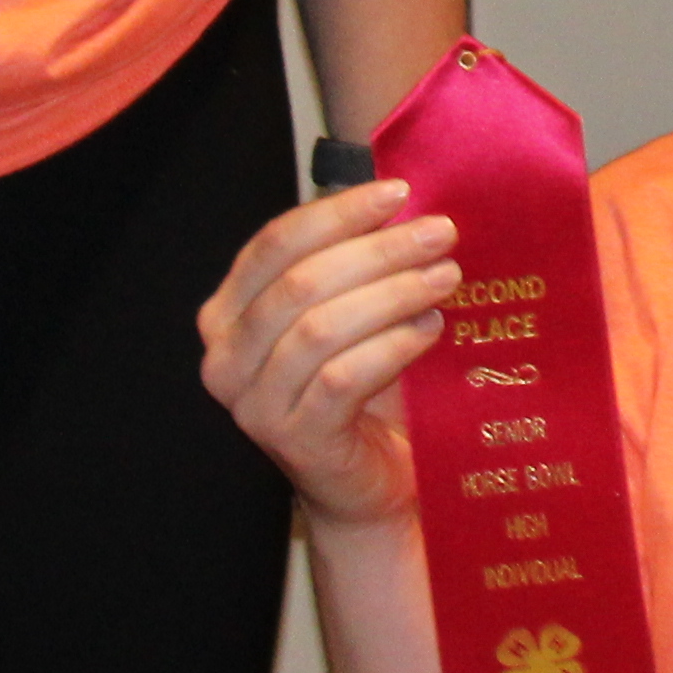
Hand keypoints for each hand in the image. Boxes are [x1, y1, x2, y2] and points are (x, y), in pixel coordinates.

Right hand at [197, 176, 460, 525]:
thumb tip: (405, 198)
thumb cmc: (363, 385)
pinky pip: (342, 380)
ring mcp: (254, 406)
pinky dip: (392, 346)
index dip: (337, 213)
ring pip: (319, 329)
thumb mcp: (350, 311)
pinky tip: (430, 328)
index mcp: (229, 313)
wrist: (369, 480)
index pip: (273, 244)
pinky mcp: (295, 442)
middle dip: (377, 251)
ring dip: (392, 294)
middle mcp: (226, 359)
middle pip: (299, 283)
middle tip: (441, 234)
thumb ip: (356, 261)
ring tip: (445, 278)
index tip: (399, 192)